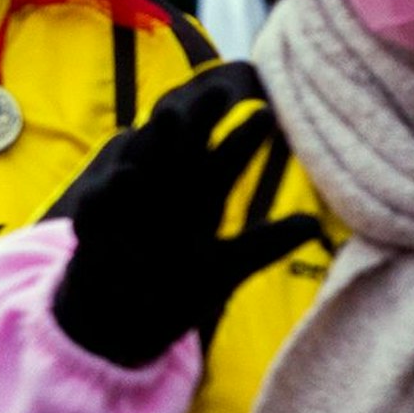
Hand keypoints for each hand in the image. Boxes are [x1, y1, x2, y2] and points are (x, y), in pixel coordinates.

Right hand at [52, 66, 318, 366]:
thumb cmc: (175, 291)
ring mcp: (131, 203)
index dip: (245, 139)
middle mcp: (167, 191)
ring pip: (143, 159)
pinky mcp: (98, 224)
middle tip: (218, 90)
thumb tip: (315, 224)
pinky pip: (102, 200)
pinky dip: (114, 188)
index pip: (227, 160)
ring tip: (170, 113)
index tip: (268, 114)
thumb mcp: (226, 269)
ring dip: (154, 139)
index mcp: (200, 197)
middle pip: (184, 146)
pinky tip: (129, 177)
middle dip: (198, 119)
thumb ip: (265, 244)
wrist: (121, 322)